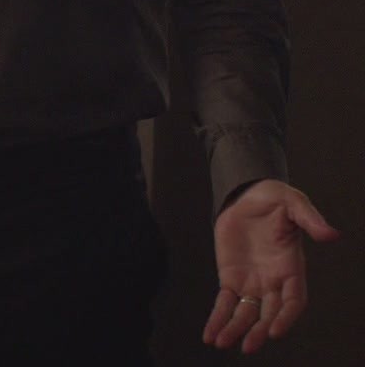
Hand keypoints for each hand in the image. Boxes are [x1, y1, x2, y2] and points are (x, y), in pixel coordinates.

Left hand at [202, 179, 340, 353]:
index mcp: (292, 268)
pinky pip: (225, 303)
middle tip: (248, 347)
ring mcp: (252, 281)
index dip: (285, 317)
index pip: (293, 300)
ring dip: (234, 329)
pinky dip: (217, 318)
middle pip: (268, 312)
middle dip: (258, 330)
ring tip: (220, 343)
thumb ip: (309, 219)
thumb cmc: (275, 199)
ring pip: (245, 313)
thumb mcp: (293, 203)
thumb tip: (330, 234)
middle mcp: (273, 280)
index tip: (275, 330)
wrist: (248, 194)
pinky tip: (210, 334)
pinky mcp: (231, 278)